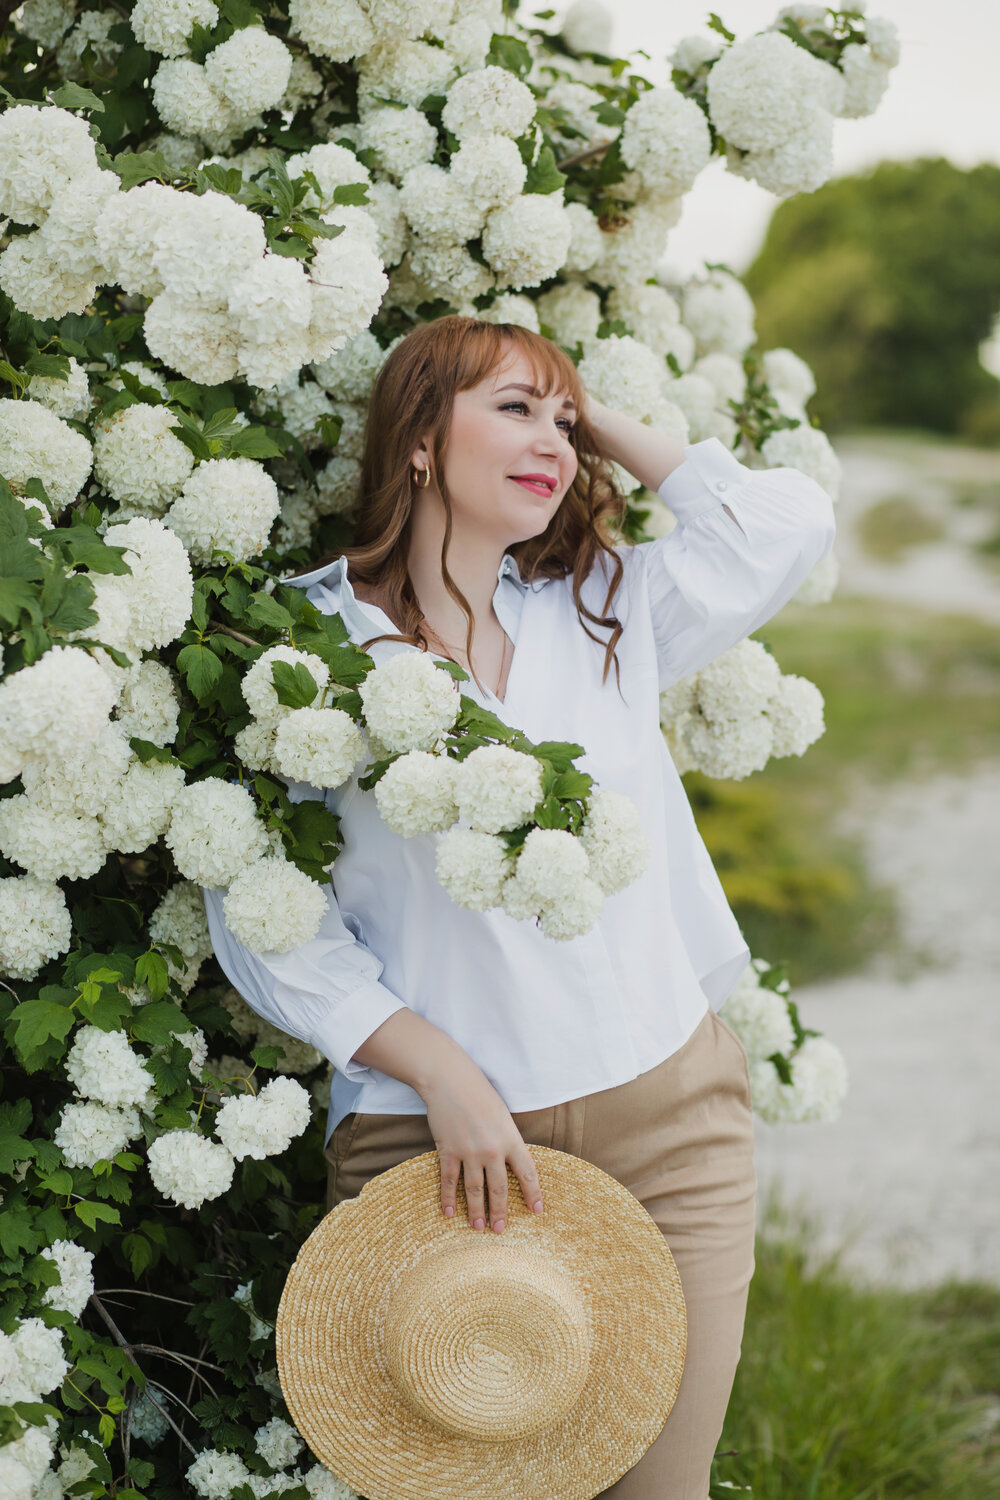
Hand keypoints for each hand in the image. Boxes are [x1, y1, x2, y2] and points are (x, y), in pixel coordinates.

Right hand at [421, 1055, 544, 1233]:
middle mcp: (492, 1150)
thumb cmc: (479, 1092)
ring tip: (478, 1226)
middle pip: (499, 1188)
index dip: (533, 1194)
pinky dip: (449, 1198)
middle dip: (501, 1211)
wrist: (449, 1080)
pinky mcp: (448, 1151)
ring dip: (476, 1211)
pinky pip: (449, 1180)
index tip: (537, 1211)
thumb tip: (511, 1162)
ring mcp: (469, 1152)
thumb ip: (508, 1139)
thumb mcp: (503, 1115)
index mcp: (511, 1139)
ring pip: (474, 1189)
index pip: (527, 1173)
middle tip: (500, 1230)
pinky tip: (449, 1212)